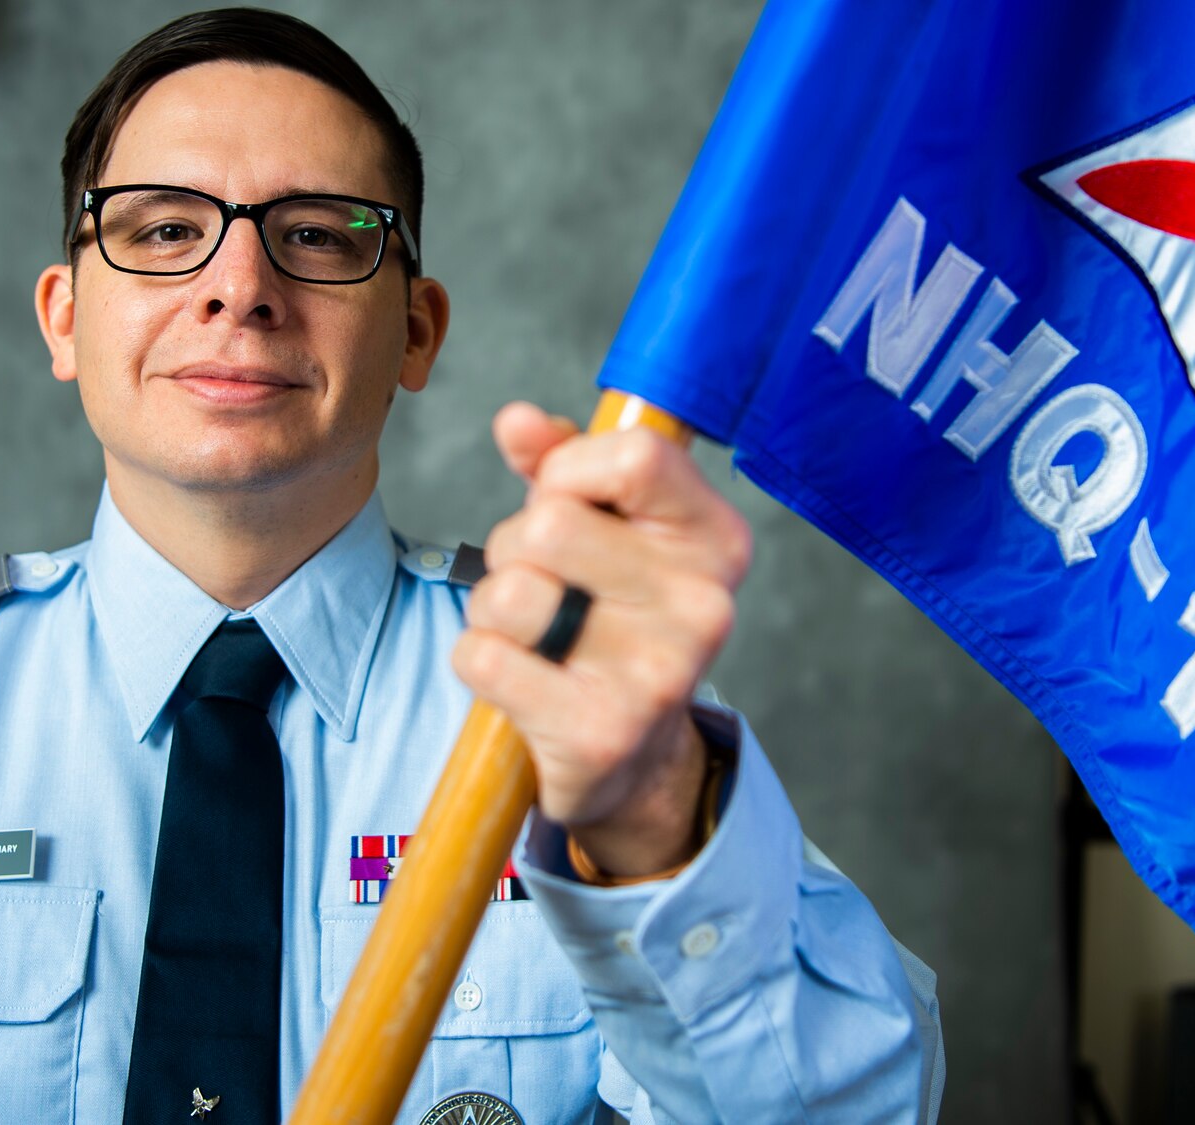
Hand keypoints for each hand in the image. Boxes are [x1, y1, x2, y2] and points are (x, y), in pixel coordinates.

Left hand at [452, 401, 752, 877]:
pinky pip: (483, 657)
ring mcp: (657, 675)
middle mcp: (703, 606)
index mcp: (717, 540)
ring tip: (531, 632)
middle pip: (549, 525)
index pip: (636, 455)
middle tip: (543, 584)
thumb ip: (562, 463)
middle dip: (516, 548)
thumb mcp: (605, 530)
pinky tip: (520, 678)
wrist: (634, 759)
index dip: (569, 468)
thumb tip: (518, 422)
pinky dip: (478, 661)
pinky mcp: (600, 734)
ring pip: (510, 592)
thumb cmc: (611, 618)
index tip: (561, 499)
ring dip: (493, 607)